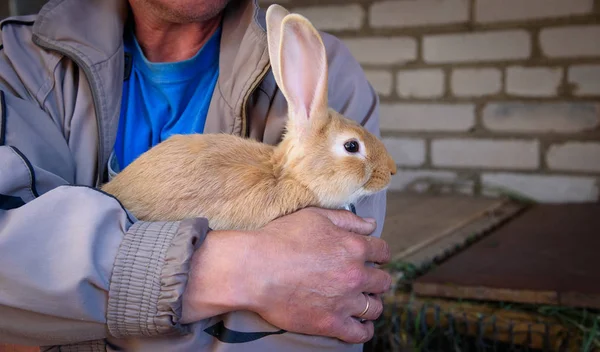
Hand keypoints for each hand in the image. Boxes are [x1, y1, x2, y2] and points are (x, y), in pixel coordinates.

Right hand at [181, 207, 391, 343]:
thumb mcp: (315, 217)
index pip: (383, 251)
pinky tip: (359, 324)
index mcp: (354, 247)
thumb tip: (371, 225)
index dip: (379, 254)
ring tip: (362, 301)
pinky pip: (360, 333)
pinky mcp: (331, 323)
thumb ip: (347, 220)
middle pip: (383, 281)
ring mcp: (345, 301)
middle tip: (365, 279)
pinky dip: (364, 329)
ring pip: (375, 307)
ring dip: (371, 303)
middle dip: (376, 279)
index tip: (373, 258)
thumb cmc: (281, 238)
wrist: (254, 269)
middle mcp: (355, 275)